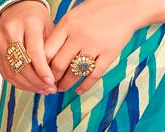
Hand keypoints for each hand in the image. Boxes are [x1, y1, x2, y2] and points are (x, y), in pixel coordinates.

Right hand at [0, 0, 56, 94]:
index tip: (51, 83)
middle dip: (37, 82)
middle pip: (23, 65)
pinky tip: (31, 87)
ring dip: (29, 86)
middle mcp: (10, 31)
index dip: (42, 71)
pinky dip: (19, 84)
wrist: (14, 8)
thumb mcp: (49, 28)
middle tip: (50, 89)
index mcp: (27, 23)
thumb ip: (52, 50)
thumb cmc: (36, 20)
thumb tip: (55, 77)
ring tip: (43, 90)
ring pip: (13, 72)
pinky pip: (6, 73)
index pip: (34, 52)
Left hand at [44, 0, 164, 97]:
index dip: (42, 64)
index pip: (48, 50)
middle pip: (59, 64)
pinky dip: (85, 86)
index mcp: (67, 25)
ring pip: (75, 73)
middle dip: (53, 78)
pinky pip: (94, 75)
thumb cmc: (96, 10)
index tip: (41, 72)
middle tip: (50, 84)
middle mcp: (78, 36)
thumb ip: (62, 32)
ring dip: (66, 84)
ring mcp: (94, 46)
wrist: (123, 6)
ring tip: (62, 89)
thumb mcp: (74, 15)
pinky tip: (79, 91)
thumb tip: (48, 52)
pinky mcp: (108, 55)